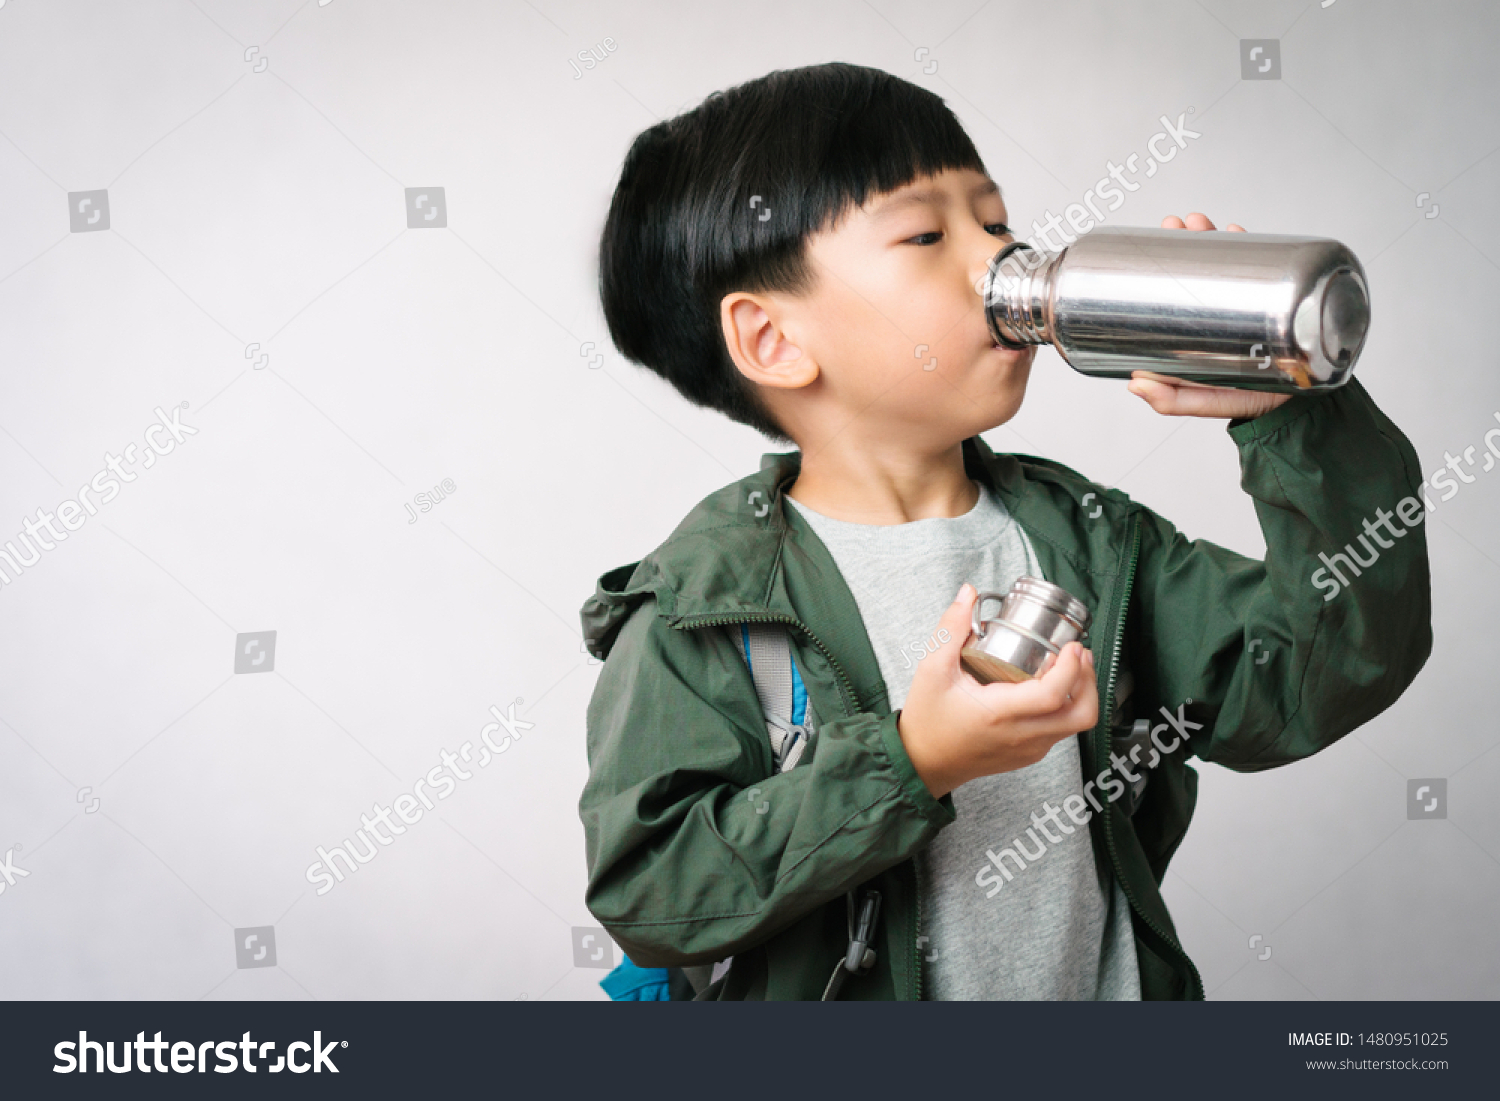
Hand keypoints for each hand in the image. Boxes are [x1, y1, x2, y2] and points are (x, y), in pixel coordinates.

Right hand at [897, 584, 1098, 798]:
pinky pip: (1061, 732)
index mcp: (1000, 713)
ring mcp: (1029, 749)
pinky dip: (1066, 708)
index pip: (1054, 695)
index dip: (1071, 668)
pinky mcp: (1029, 754)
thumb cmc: (928, 720)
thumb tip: (967, 594)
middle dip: (1090, 681)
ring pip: (1076, 725)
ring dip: (1081, 694)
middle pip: (1081, 715)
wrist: (924, 763)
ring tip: (1069, 667)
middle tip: (1079, 655)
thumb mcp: (932, 670)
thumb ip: (951, 628)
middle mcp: (1021, 735)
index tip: (1071, 645)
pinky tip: (1051, 688)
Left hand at [1125, 213, 1291, 420]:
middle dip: (1188, 242)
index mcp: (1198, 331)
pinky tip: (1238, 231)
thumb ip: (1174, 400)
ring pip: (1228, 262)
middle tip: (1178, 224)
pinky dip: (1253, 245)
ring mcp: (1247, 303)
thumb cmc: (1250, 402)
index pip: (1178, 291)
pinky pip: (1263, 267)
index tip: (1152, 244)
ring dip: (1214, 237)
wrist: (1303, 405)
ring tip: (1200, 223)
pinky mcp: (1277, 300)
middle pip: (1201, 269)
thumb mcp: (1206, 402)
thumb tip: (1134, 383)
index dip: (1165, 266)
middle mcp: (1220, 312)